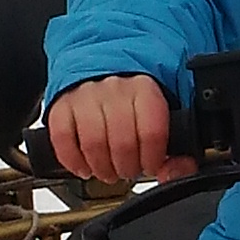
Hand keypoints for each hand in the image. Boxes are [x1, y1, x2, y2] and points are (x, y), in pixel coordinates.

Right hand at [44, 75, 194, 186]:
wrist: (103, 66)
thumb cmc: (135, 100)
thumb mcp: (165, 116)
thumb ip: (177, 150)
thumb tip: (173, 173)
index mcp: (145, 88)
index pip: (152, 132)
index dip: (152, 159)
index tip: (150, 166)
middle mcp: (115, 88)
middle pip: (122, 142)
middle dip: (127, 168)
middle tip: (129, 171)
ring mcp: (86, 95)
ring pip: (93, 143)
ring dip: (102, 168)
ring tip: (108, 172)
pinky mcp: (62, 104)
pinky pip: (63, 138)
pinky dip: (72, 160)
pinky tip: (84, 167)